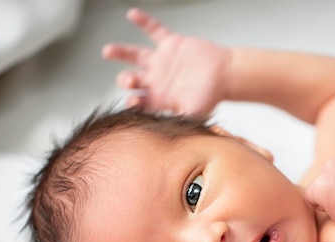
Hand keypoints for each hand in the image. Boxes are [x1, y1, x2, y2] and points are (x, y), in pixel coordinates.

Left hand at [102, 8, 229, 114]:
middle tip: (128, 79)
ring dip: (121, 53)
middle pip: (132, 79)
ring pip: (135, 55)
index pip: (138, 102)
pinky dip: (144, 22)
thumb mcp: (193, 113)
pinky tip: (132, 14)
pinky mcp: (171, 44)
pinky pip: (154, 30)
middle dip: (126, 80)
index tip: (132, 101)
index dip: (131, 102)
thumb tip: (168, 134)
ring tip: (108, 51)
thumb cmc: (212, 96)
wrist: (227, 75)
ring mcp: (162, 61)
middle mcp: (157, 79)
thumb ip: (178, 121)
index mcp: (160, 98)